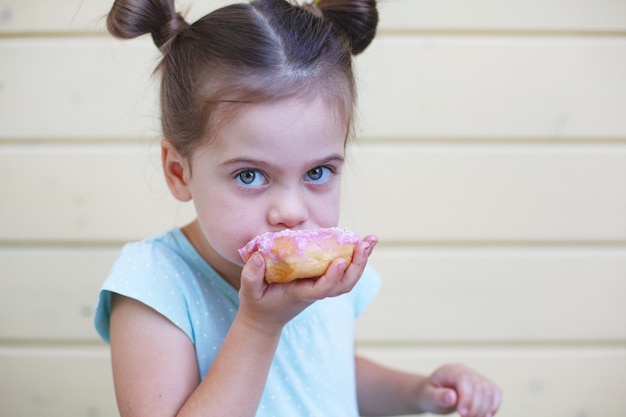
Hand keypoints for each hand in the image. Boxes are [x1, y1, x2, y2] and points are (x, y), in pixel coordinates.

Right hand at [237, 235, 377, 331]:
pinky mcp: (322, 280)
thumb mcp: (249, 291)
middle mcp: (315, 292)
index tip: (340, 261)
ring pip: (348, 279)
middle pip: (343, 285)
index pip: (320, 289)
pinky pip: (344, 272)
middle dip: (357, 265)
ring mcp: (321, 287)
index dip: (332, 277)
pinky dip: (356, 258)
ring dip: (361, 260)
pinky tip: (362, 243)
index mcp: (300, 295)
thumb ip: (251, 275)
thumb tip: (258, 256)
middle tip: (365, 244)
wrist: (266, 319)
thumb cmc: (258, 303)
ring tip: (370, 240)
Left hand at [416, 364, 500, 416]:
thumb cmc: (429, 395)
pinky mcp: (484, 385)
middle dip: (476, 408)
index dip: (467, 398)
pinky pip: (495, 393)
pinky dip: (494, 406)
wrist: (433, 393)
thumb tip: (451, 396)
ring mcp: (476, 377)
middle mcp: (465, 370)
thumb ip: (438, 397)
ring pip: (490, 391)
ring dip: (485, 409)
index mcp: (450, 371)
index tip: (462, 414)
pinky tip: (485, 415)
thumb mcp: (428, 397)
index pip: (465, 380)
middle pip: (479, 387)